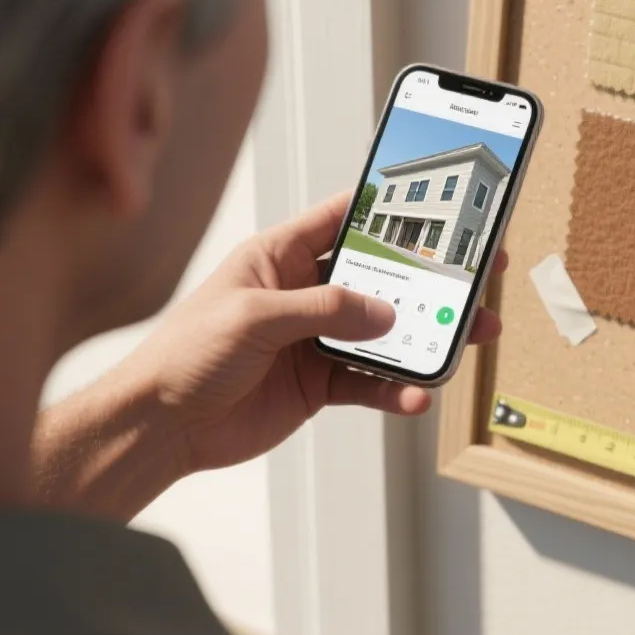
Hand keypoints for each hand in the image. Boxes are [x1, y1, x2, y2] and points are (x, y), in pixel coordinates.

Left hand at [114, 190, 505, 477]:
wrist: (160, 426)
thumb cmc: (184, 354)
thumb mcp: (254, 317)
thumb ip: (323, 310)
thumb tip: (384, 314)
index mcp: (281, 256)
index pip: (346, 218)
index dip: (392, 210)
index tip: (440, 207)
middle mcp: (303, 292)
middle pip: (381, 277)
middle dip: (429, 280)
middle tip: (475, 277)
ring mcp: (314, 339)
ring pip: (385, 332)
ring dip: (425, 338)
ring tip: (464, 339)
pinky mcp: (318, 384)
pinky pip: (370, 381)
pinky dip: (396, 388)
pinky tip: (413, 394)